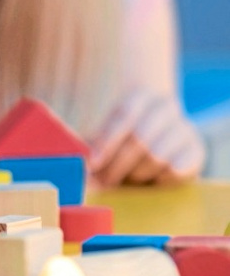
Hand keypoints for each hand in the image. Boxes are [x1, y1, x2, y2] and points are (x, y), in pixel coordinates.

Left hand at [90, 90, 205, 185]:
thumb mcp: (99, 133)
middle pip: (140, 140)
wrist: (149, 140)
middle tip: (103, 181)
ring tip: (123, 179)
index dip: (107, 140)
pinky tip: (149, 179)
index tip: (92, 163)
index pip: (124, 115)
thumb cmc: (114, 138)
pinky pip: (176, 171)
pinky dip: (158, 180)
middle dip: (116, 165)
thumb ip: (89, 141)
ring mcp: (183, 127)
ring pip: (156, 157)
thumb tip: (80, 159)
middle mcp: (165, 106)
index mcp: (138, 94)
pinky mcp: (196, 151)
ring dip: (135, 174)